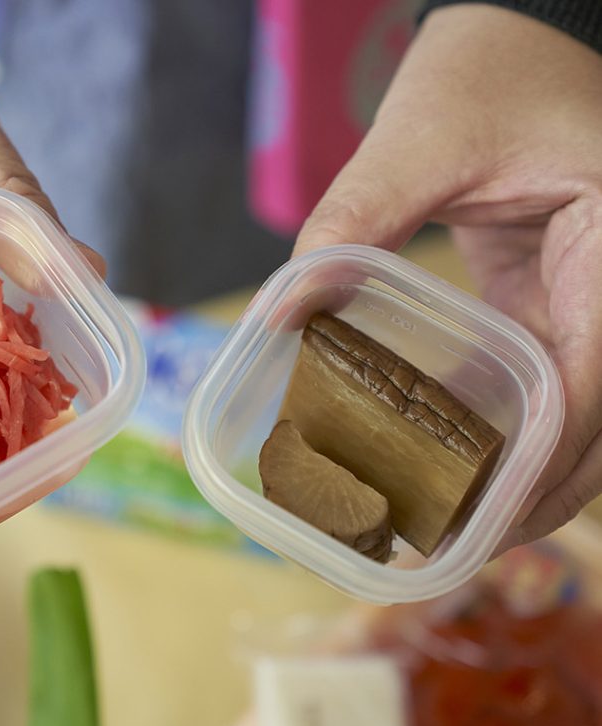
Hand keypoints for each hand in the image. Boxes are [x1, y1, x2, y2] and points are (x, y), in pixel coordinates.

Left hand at [294, 5, 601, 549]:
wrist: (522, 30)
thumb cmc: (490, 67)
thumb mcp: (421, 137)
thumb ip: (353, 221)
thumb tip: (281, 314)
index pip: (600, 379)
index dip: (545, 461)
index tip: (479, 517)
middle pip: (601, 426)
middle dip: (532, 496)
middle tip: (446, 549)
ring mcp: (598, 300)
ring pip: (580, 420)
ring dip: (521, 480)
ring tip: (442, 529)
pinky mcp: (562, 303)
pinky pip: (548, 387)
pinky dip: (504, 436)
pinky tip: (443, 467)